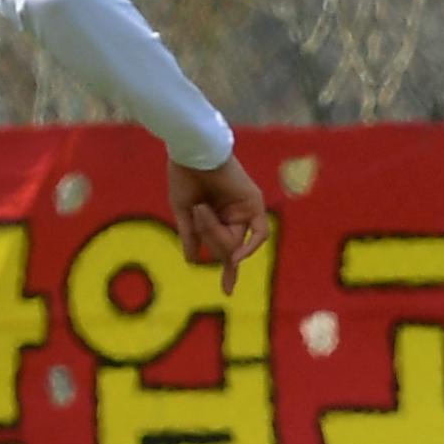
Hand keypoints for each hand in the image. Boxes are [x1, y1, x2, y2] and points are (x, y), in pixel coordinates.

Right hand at [171, 157, 271, 293]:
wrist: (193, 151)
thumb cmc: (184, 175)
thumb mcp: (183, 211)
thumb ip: (191, 235)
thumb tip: (192, 259)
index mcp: (218, 217)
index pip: (226, 249)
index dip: (228, 271)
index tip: (227, 292)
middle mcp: (235, 215)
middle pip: (227, 248)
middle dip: (210, 239)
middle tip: (197, 213)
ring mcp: (246, 209)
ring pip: (234, 242)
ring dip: (215, 233)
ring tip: (202, 208)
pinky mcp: (254, 203)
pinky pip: (259, 234)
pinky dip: (249, 248)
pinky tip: (236, 257)